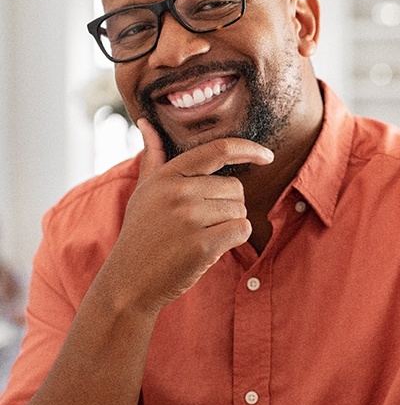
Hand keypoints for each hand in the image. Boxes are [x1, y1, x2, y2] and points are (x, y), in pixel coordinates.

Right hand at [104, 118, 273, 313]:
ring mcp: (190, 219)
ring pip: (240, 209)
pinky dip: (235, 238)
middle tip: (202, 222)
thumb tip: (146, 122)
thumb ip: (152, 155)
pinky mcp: (202, 245)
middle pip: (236, 187)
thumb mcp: (143, 190)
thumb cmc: (141, 233)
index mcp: (167, 176)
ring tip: (201, 234)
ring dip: (230, 223)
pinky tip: (211, 246)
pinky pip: (242, 229)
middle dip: (228, 204)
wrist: (129, 282)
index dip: (248, 149)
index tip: (267, 155)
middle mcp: (179, 192)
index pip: (217, 151)